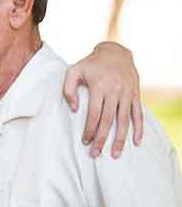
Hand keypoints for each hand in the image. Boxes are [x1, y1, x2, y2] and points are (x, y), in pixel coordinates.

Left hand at [63, 42, 142, 158]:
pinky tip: (136, 142)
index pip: (94, 113)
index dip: (89, 129)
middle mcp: (115, 90)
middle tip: (95, 153)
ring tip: (115, 154)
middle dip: (101, 138)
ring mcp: (127, 93)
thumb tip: (74, 109)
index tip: (85, 141)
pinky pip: (138, 114)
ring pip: (124, 120)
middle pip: (108, 120)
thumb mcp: (74, 71)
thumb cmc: (90, 64)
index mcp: (99, 86)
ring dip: (120, 139)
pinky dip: (138, 129)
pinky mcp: (136, 94)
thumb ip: (68, 89)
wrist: (115, 53)